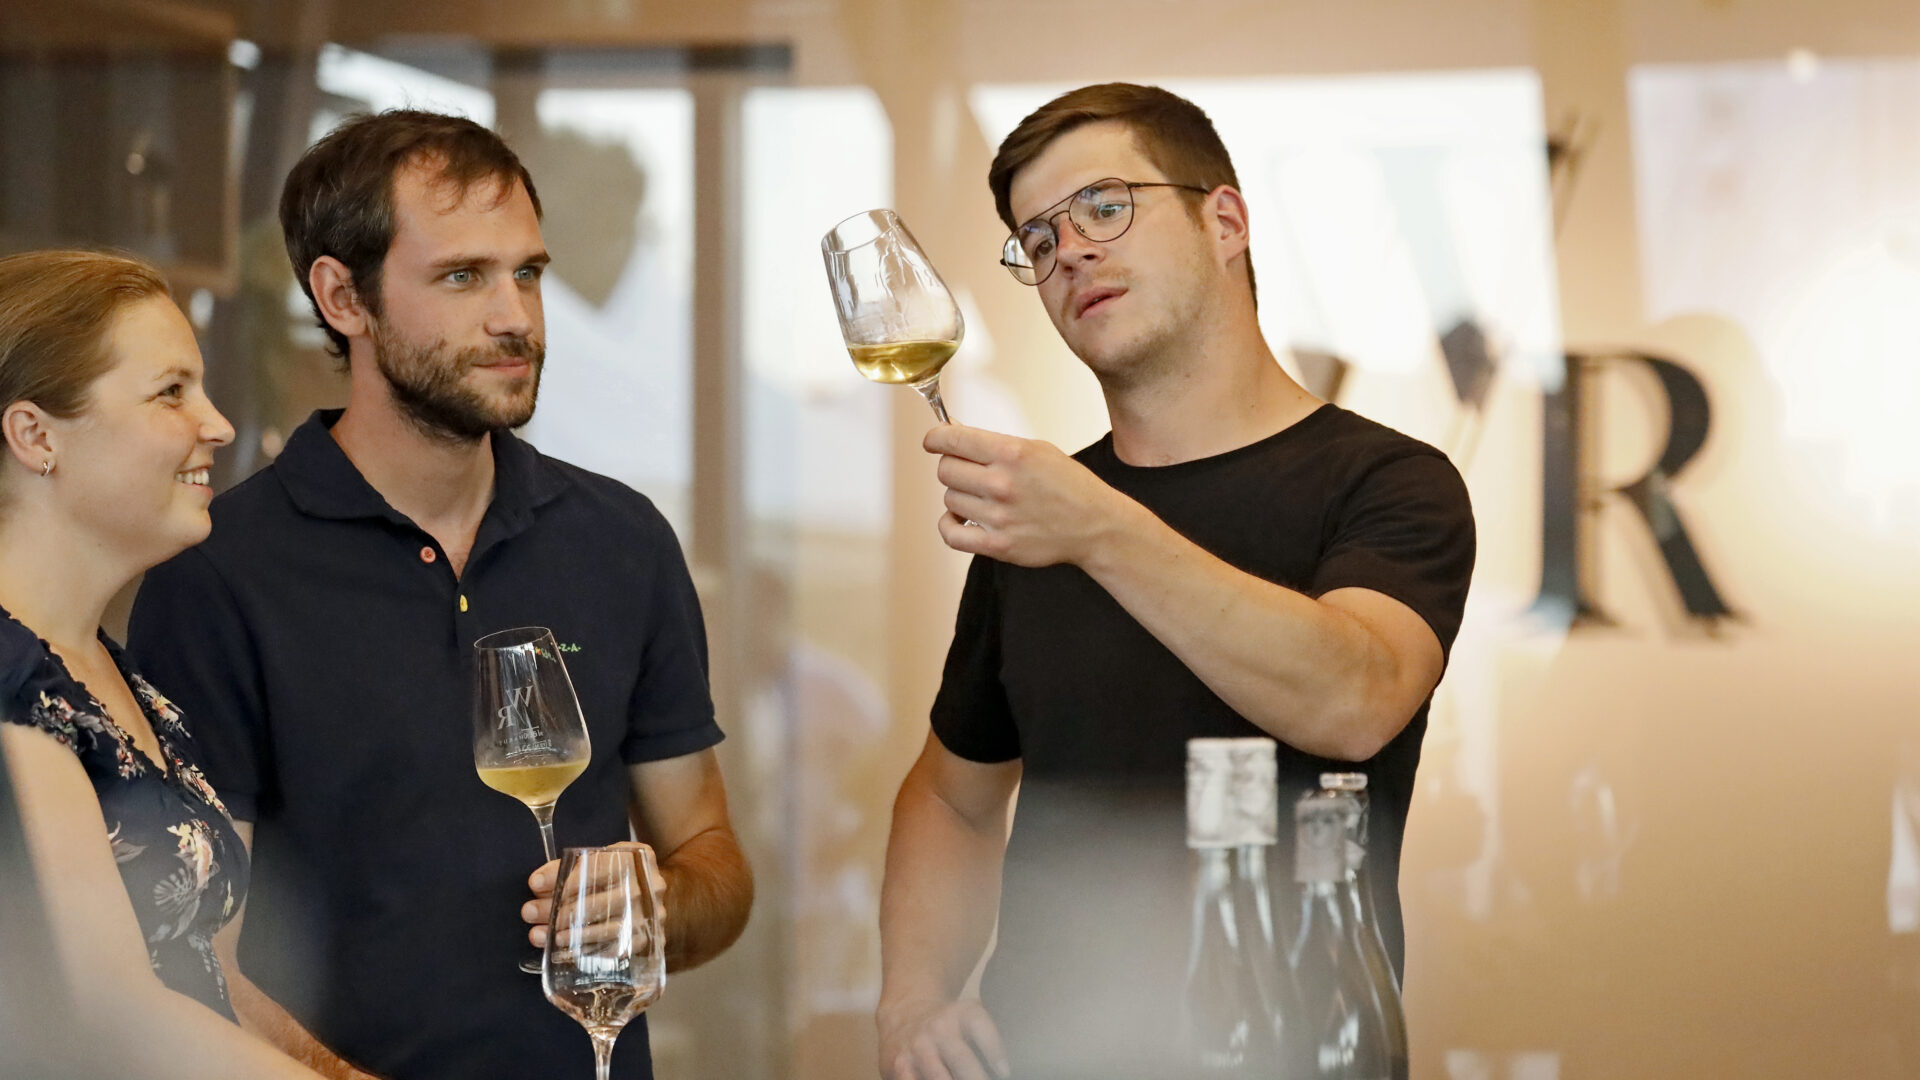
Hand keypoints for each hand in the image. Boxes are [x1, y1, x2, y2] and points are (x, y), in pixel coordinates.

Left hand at [523, 840, 667, 951]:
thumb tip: (537, 883)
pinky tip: (564, 950)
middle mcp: (646, 886)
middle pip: (595, 901)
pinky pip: (612, 949)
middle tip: (529, 913)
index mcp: (635, 858)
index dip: (560, 878)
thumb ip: (567, 867)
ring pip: (604, 929)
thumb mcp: (599, 859)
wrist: (654, 893)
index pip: (593, 868)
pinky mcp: (645, 940)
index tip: (534, 885)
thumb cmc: (618, 874)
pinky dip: (586, 950)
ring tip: (542, 934)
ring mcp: (648, 916)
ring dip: (568, 934)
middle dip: (555, 909)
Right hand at [877, 996, 1009, 1079]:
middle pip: (961, 1059)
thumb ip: (990, 1037)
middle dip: (976, 1078)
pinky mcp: (896, 1066)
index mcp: (962, 1014)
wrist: (903, 1013)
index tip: (1004, 1072)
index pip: (981, 1028)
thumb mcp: (970, 1017)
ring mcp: (916, 1049)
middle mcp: (938, 1029)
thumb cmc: (948, 1024)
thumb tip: (1005, 1070)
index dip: (995, 1051)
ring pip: (938, 1077)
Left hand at [923, 423, 1128, 568]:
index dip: (935, 438)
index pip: (952, 440)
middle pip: (946, 470)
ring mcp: (999, 516)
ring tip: (981, 497)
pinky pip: (950, 534)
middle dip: (953, 467)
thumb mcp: (1037, 449)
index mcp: (1013, 453)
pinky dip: (949, 524)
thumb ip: (995, 444)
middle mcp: (1002, 483)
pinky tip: (962, 518)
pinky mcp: (998, 545)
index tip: (933, 441)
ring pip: (950, 499)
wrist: (1094, 525)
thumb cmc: (1068, 485)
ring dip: (960, 496)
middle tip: (969, 471)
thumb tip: (952, 435)